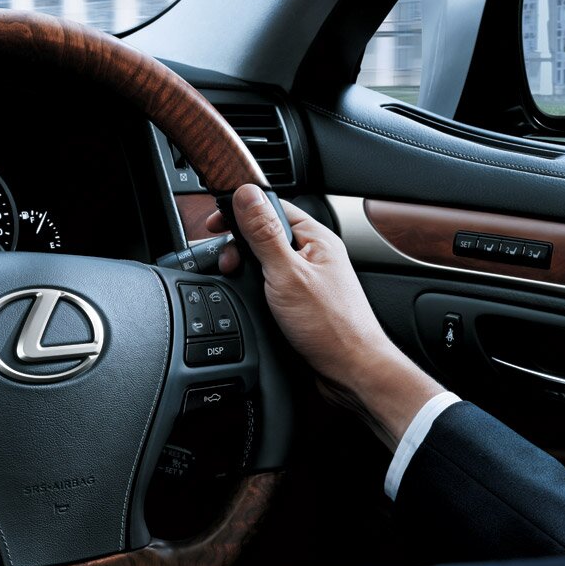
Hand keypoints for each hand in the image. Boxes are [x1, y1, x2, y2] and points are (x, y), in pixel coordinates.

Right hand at [209, 185, 443, 447]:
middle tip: (228, 264)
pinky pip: (270, 285)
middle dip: (239, 245)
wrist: (350, 372)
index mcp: (316, 238)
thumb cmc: (331, 326)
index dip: (240, 210)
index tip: (214, 223)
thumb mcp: (287, 273)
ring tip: (237, 281)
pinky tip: (249, 299)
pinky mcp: (299, 303)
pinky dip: (254, 289)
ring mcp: (306, 280)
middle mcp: (313, 256)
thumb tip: (246, 194)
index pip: (271, 207)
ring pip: (265, 262)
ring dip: (246, 269)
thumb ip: (264, 233)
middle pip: (265, 234)